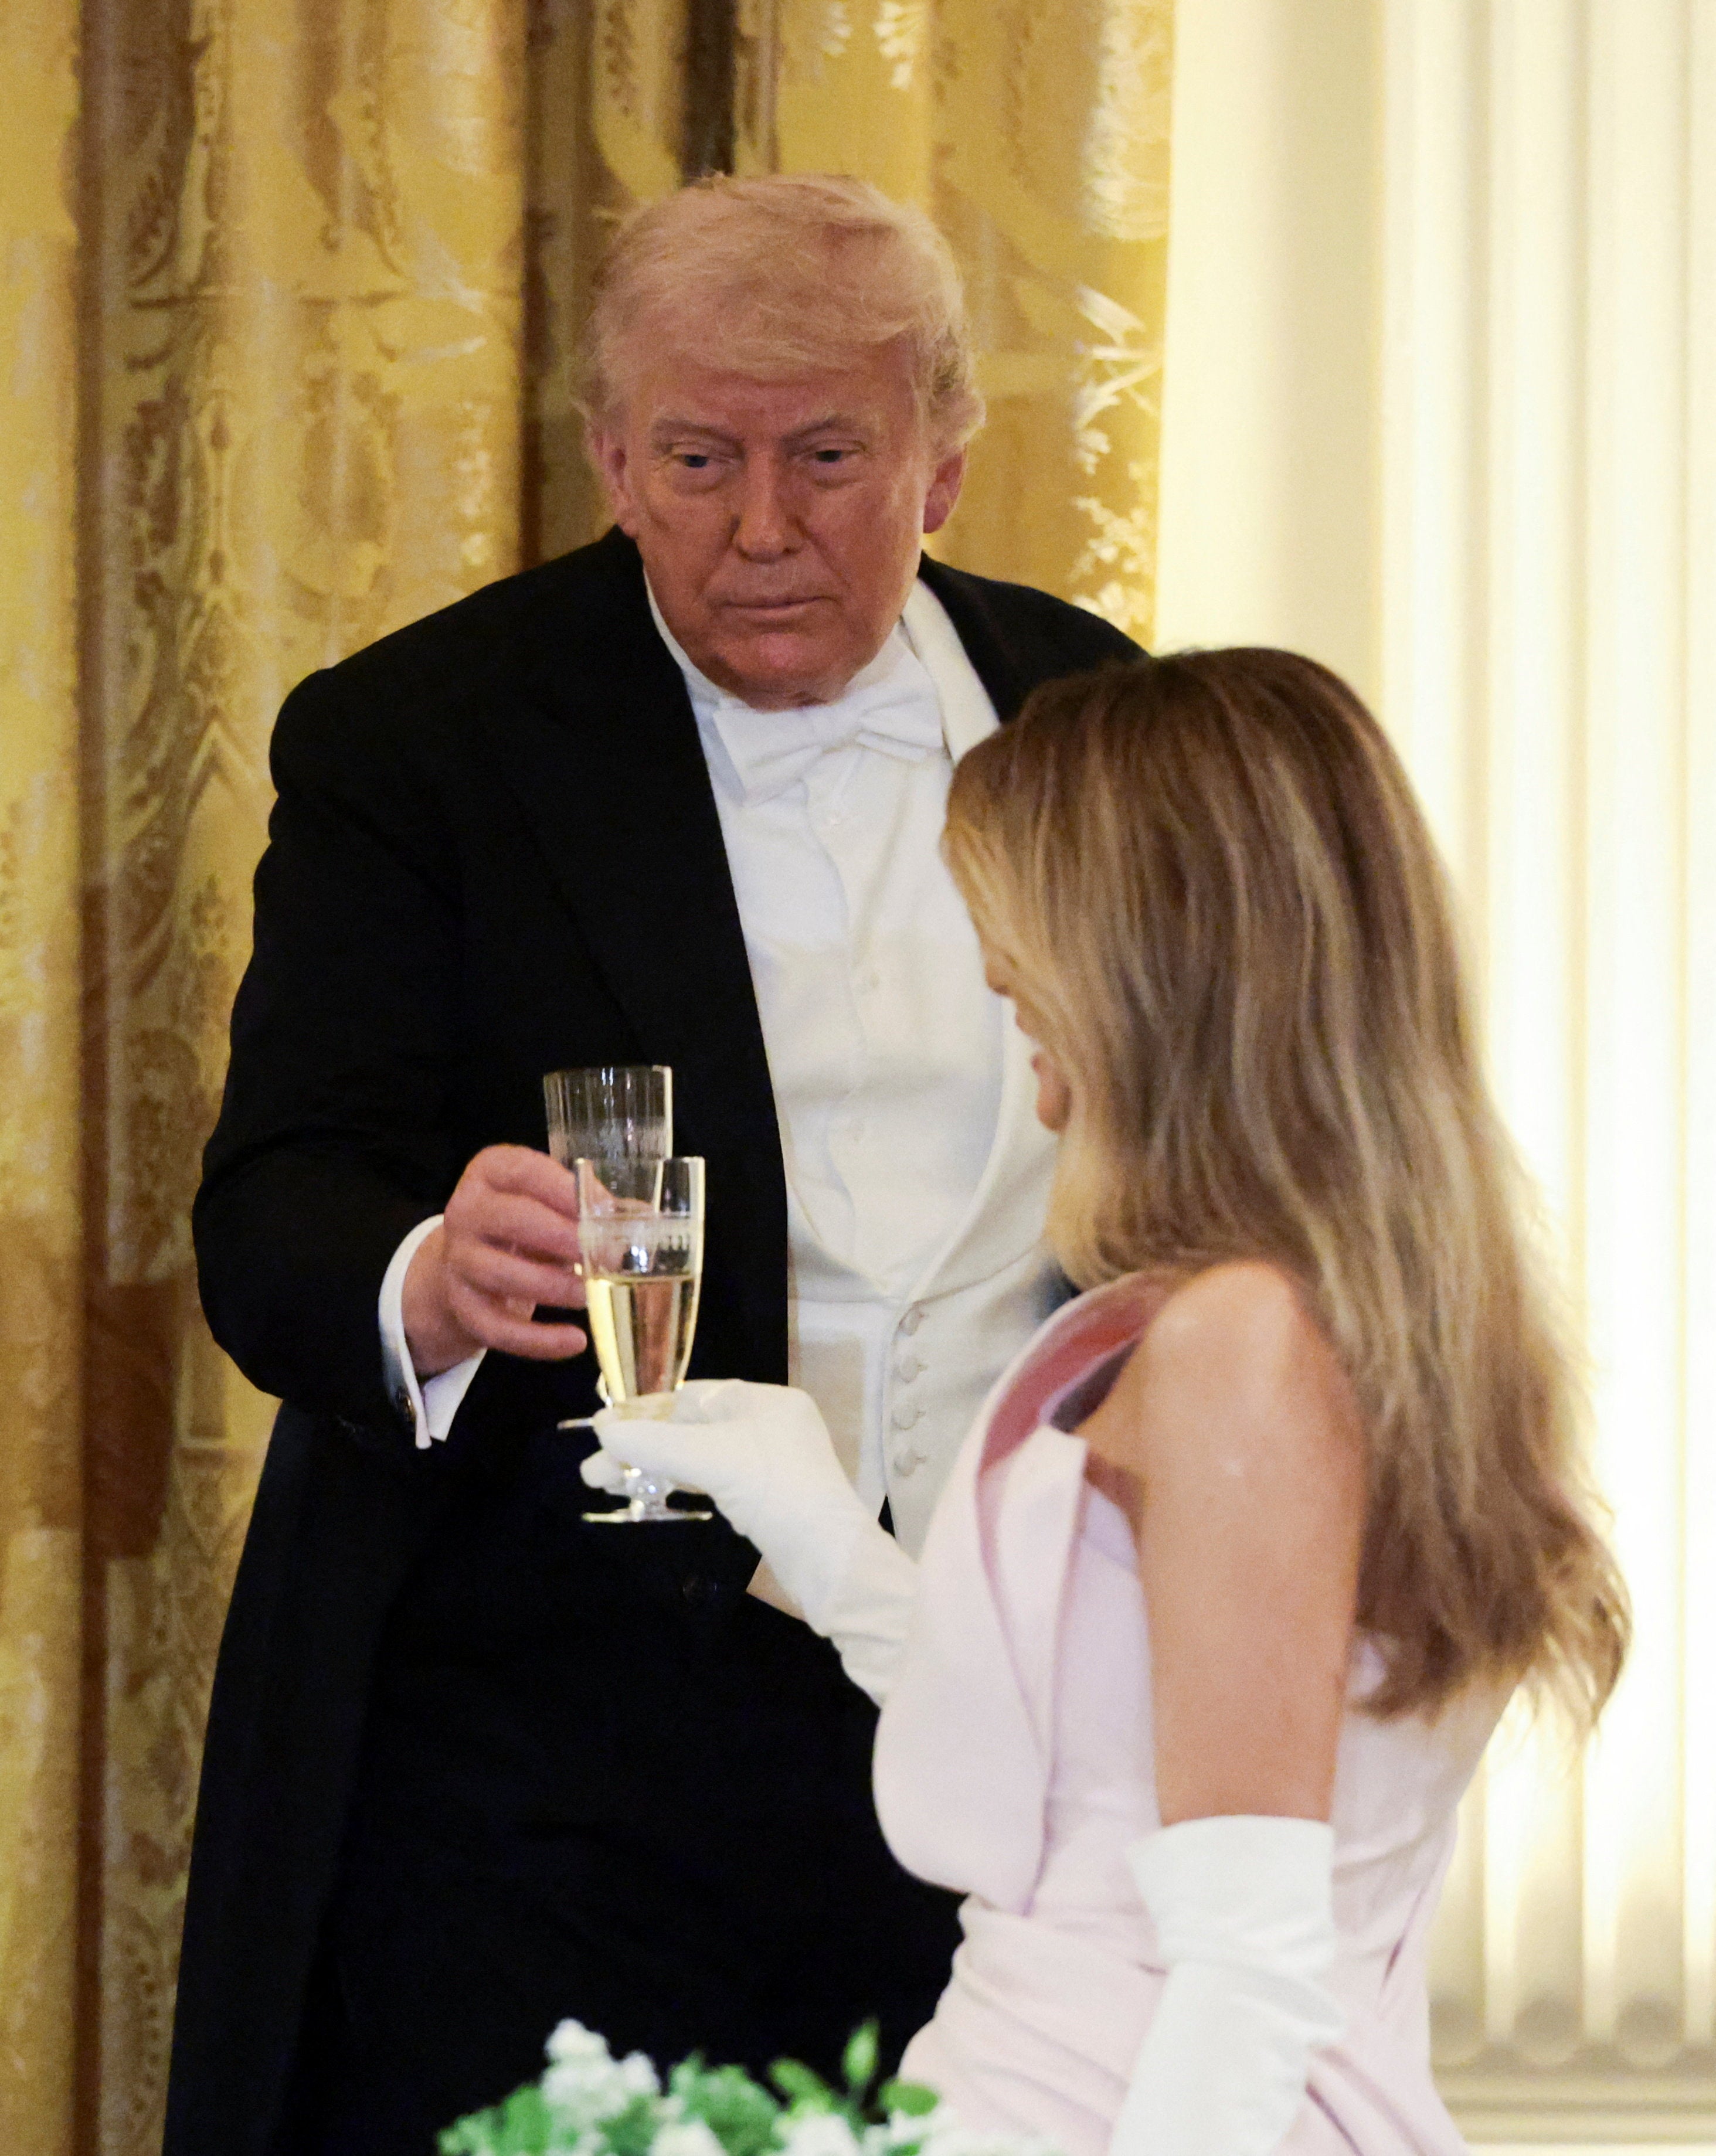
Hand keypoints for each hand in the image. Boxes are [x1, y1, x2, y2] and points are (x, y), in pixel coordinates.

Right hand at [403, 1144, 587, 1374]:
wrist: (471, 1262)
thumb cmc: (526, 1223)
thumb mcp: (552, 1204)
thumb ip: (593, 1207)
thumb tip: (644, 1218)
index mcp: (492, 1171)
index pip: (524, 1172)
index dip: (565, 1190)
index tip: (602, 1208)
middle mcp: (466, 1210)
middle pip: (512, 1220)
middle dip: (563, 1238)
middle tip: (607, 1255)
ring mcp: (458, 1259)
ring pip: (502, 1275)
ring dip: (552, 1287)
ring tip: (588, 1294)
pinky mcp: (461, 1304)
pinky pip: (497, 1327)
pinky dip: (538, 1340)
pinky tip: (575, 1341)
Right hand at [582, 1381, 917, 1701]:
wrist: (832, 1563)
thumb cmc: (777, 1492)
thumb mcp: (711, 1458)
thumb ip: (654, 1443)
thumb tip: (602, 1432)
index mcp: (767, 1402)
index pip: (694, 1395)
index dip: (646, 1410)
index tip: (603, 1428)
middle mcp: (769, 1426)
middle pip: (690, 1428)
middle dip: (641, 1446)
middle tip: (592, 1471)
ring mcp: (767, 1466)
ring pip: (696, 1458)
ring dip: (651, 1469)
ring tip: (601, 1484)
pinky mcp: (763, 1503)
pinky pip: (710, 1483)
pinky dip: (676, 1486)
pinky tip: (643, 1496)